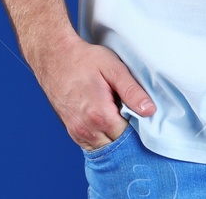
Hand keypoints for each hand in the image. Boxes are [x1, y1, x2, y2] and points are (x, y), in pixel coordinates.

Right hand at [27, 26, 156, 150]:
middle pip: (117, 144)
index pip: (129, 135)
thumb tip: (150, 111)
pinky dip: (102, 137)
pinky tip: (106, 120)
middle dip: (127, 133)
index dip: (138, 125)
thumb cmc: (84, 60)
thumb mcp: (113, 68)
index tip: (140, 112)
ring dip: (114, 136)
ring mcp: (77, 133)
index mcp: (100, 115)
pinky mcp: (72, 131)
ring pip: (104, 147)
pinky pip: (92, 145)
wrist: (54, 58)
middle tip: (130, 112)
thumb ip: (132, 91)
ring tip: (117, 114)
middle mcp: (87, 129)